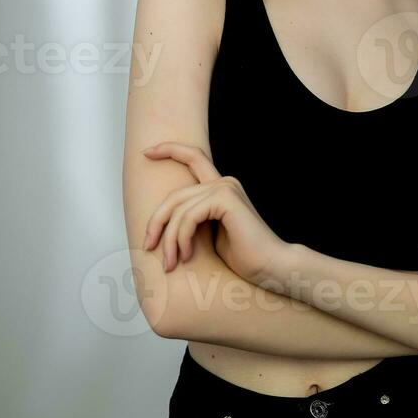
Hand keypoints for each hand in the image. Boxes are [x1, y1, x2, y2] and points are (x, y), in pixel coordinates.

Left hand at [142, 141, 286, 282]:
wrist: (270, 267)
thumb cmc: (244, 258)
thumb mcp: (209, 236)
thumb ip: (192, 222)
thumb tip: (163, 224)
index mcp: (221, 189)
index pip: (194, 157)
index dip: (170, 149)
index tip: (147, 152)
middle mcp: (224, 183)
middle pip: (175, 195)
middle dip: (156, 221)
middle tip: (148, 246)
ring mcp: (226, 188)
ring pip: (179, 209)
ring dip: (170, 239)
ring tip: (171, 263)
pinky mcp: (226, 198)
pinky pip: (189, 215)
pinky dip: (182, 237)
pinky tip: (187, 255)